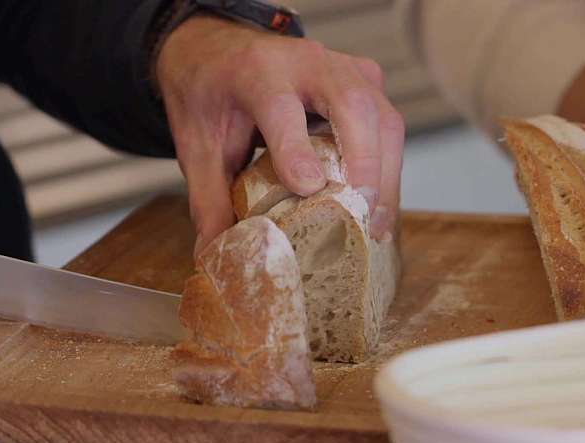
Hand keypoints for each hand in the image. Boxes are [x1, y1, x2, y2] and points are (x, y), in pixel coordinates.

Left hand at [155, 16, 403, 255]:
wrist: (219, 48)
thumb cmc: (211, 92)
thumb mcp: (197, 144)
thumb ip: (208, 198)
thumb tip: (216, 253)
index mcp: (256, 71)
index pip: (280, 106)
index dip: (296, 148)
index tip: (307, 187)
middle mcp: (306, 63)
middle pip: (352, 104)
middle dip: (364, 162)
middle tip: (362, 213)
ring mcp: (344, 69)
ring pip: (382, 117)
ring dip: (385, 173)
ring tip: (375, 224)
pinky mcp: (365, 83)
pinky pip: (387, 125)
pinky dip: (388, 167)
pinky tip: (378, 205)